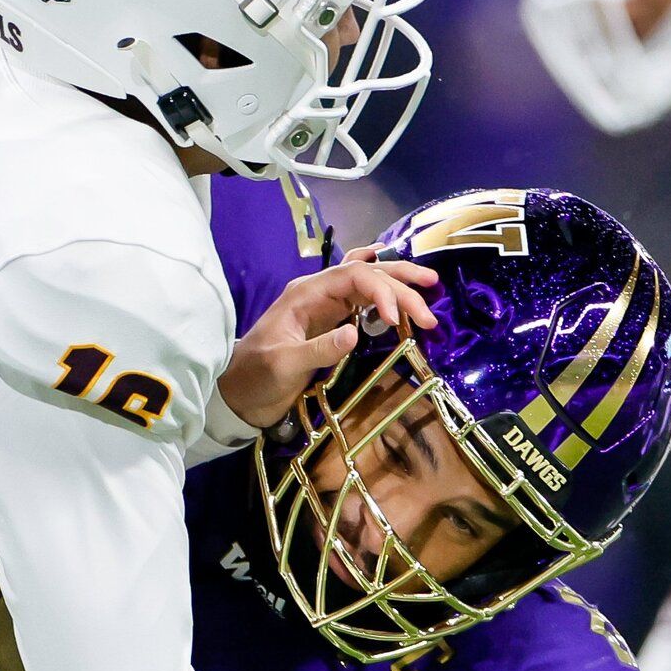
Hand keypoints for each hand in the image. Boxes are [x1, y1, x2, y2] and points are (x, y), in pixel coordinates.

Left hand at [215, 248, 437, 432]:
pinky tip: (400, 293)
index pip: (353, 276)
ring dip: (399, 287)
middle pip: (367, 274)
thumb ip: (319, 349)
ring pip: (369, 285)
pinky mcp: (330, 323)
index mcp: (305, 293)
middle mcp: (318, 293)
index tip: (398, 318)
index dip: (381, 290)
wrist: (239, 397)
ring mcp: (325, 307)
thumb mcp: (284, 365)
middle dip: (401, 284)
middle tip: (432, 301)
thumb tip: (357, 333)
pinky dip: (385, 298)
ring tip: (430, 292)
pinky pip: (363, 301)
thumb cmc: (256, 378)